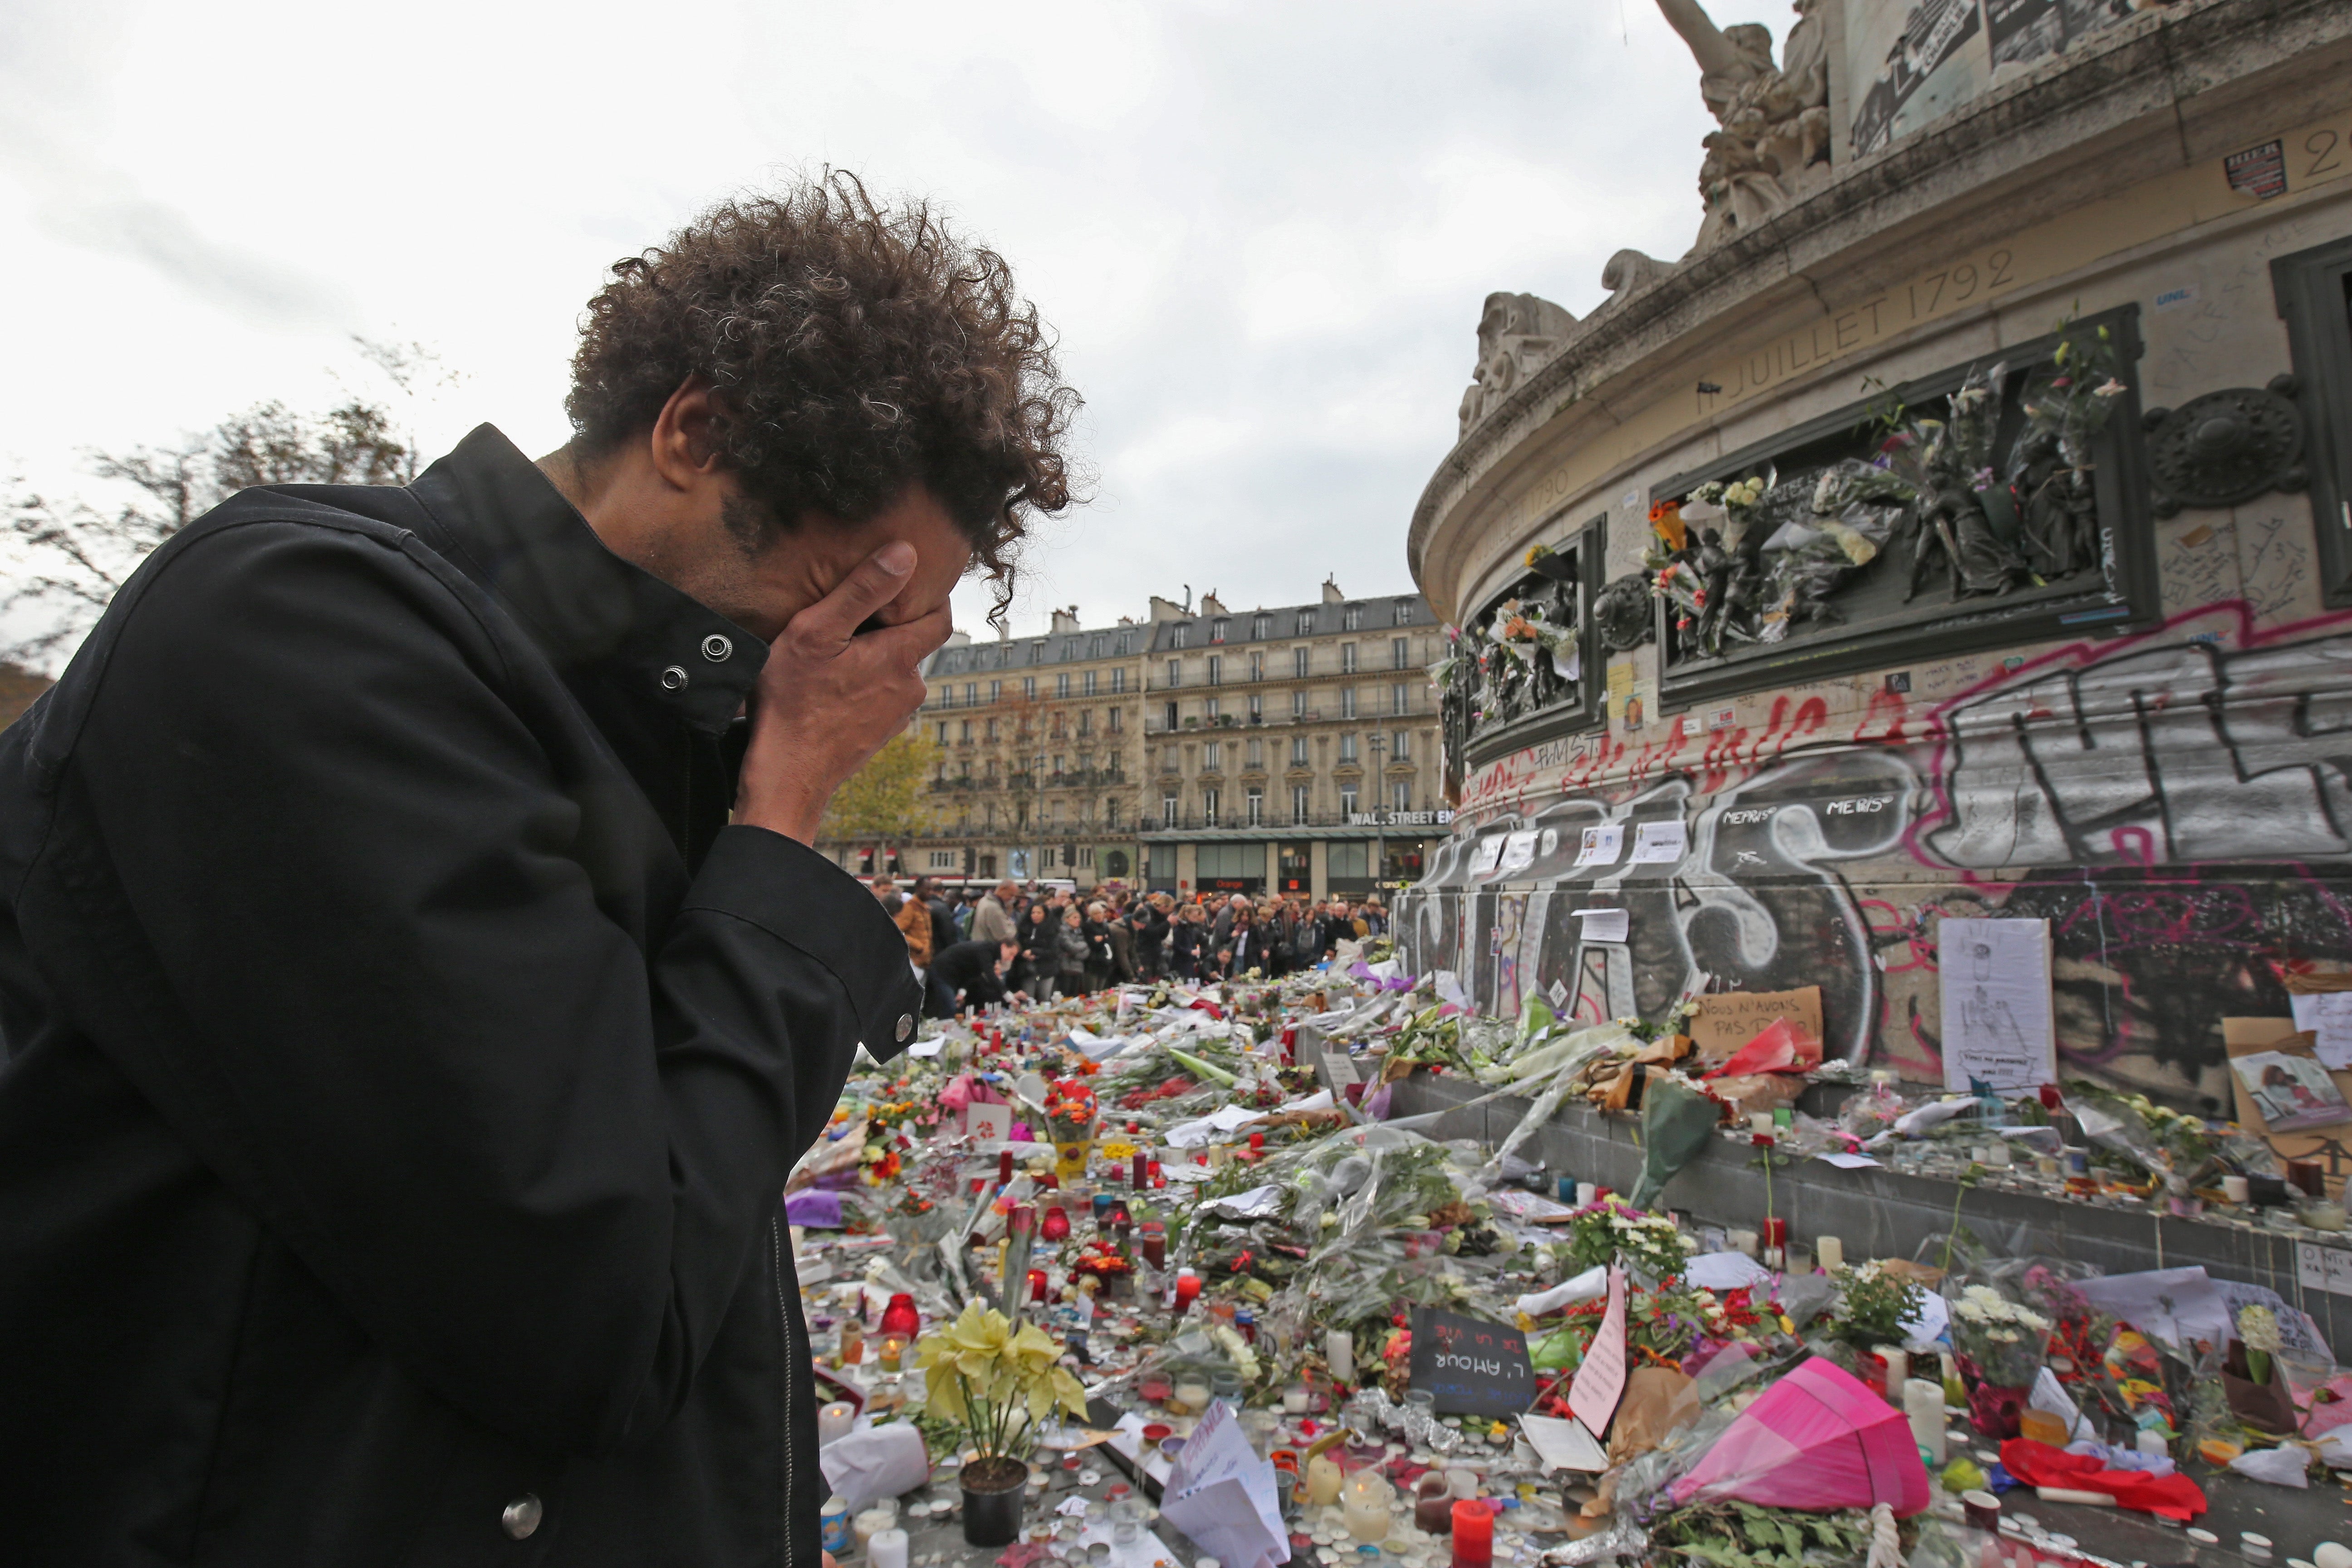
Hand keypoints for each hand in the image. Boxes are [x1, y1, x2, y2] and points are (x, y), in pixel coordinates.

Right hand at [735, 542, 950, 843]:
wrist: (786, 777)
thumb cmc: (793, 702)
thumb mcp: (817, 632)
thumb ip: (862, 590)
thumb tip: (905, 553)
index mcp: (900, 658)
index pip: (940, 617)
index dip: (926, 595)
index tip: (902, 583)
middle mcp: (909, 688)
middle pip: (912, 644)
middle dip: (889, 627)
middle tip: (852, 616)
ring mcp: (895, 716)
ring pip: (894, 672)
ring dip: (873, 659)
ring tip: (835, 653)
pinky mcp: (878, 736)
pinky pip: (879, 698)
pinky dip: (863, 686)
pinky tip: (831, 687)